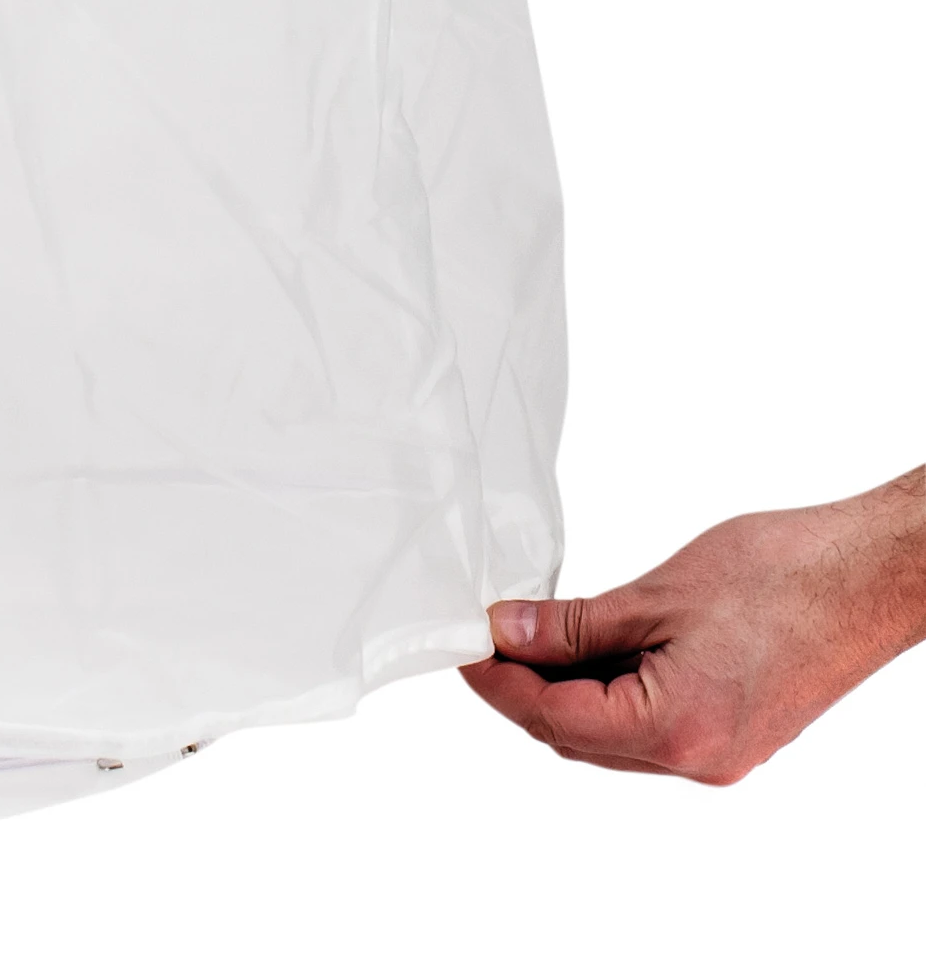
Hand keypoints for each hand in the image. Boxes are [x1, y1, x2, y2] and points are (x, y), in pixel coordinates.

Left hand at [461, 468, 925, 781]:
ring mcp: (720, 754)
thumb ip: (575, 625)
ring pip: (609, 737)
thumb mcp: (658, 596)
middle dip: (523, 688)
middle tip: (487, 633)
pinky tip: (588, 646)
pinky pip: (648, 727)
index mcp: (676, 731)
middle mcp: (699, 761)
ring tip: (531, 632)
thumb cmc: (787, 577)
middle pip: (575, 737)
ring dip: (565, 691)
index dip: (497, 679)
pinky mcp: (735, 734)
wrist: (874, 576)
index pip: (551, 718)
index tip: (462, 642)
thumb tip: (509, 633)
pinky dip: (608, 692)